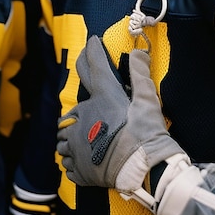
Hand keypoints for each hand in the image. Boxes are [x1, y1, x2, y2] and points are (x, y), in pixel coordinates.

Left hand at [56, 35, 182, 191]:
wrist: (144, 173)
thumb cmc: (147, 136)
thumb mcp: (148, 101)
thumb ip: (140, 75)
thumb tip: (138, 52)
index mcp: (101, 98)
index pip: (92, 66)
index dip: (91, 51)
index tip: (92, 42)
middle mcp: (84, 116)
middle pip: (73, 110)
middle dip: (81, 115)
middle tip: (98, 122)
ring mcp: (77, 142)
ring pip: (65, 136)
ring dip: (73, 138)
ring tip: (92, 144)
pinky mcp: (76, 165)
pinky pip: (67, 159)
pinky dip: (74, 159)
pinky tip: (88, 160)